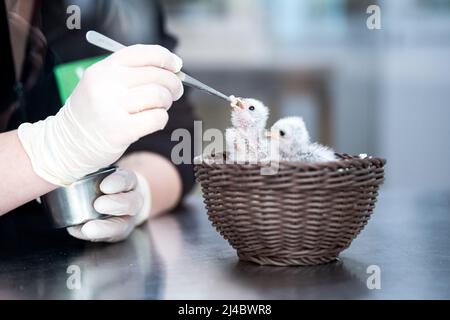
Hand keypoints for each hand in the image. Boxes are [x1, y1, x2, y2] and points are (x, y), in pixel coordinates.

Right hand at [18, 45, 182, 185]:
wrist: (69, 141)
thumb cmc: (94, 111)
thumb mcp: (103, 82)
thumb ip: (133, 73)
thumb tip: (174, 70)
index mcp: (103, 68)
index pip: (142, 53)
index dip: (166, 58)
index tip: (176, 66)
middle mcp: (106, 84)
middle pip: (156, 75)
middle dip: (173, 83)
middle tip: (175, 91)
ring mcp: (112, 108)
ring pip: (159, 95)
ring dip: (167, 101)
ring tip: (161, 106)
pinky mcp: (121, 130)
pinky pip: (157, 118)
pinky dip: (161, 119)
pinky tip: (154, 120)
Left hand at [67, 168, 150, 242]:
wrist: (117, 195)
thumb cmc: (104, 181)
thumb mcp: (101, 171)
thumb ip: (88, 169)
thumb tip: (60, 163)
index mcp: (129, 181)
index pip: (128, 180)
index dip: (118, 183)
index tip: (104, 186)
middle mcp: (132, 200)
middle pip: (132, 203)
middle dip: (116, 205)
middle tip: (99, 205)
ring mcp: (127, 219)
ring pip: (123, 225)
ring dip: (105, 227)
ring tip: (88, 228)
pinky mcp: (118, 232)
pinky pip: (109, 237)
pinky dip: (93, 235)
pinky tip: (78, 231)